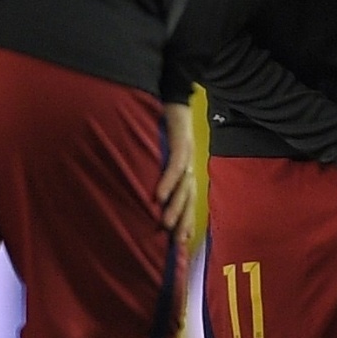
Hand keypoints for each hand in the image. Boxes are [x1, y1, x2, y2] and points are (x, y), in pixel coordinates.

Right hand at [156, 102, 195, 235]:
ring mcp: (186, 154)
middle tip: (177, 241)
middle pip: (189, 198)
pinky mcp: (180, 143)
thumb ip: (158, 171)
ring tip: (166, 225)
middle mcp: (189, 164)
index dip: (187, 219)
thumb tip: (147, 192)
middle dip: (184, 220)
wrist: (172, 96)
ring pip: (184, 187)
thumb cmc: (164, 125)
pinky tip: (159, 196)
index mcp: (186, 168)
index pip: (189, 199)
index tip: (182, 241)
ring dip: (176, 207)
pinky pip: (175, 166)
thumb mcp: (160, 151)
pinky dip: (167, 182)